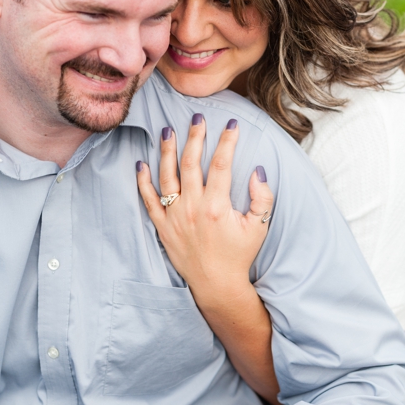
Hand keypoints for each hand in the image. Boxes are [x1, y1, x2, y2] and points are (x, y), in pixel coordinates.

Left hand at [136, 112, 273, 284]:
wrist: (216, 286)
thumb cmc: (239, 255)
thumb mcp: (259, 226)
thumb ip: (263, 197)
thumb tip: (258, 170)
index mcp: (217, 207)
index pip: (222, 163)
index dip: (228, 140)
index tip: (232, 124)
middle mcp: (193, 209)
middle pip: (191, 163)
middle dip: (195, 136)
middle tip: (198, 118)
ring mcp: (175, 218)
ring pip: (168, 176)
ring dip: (167, 151)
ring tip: (168, 130)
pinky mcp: (163, 228)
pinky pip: (149, 201)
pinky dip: (143, 182)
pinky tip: (142, 164)